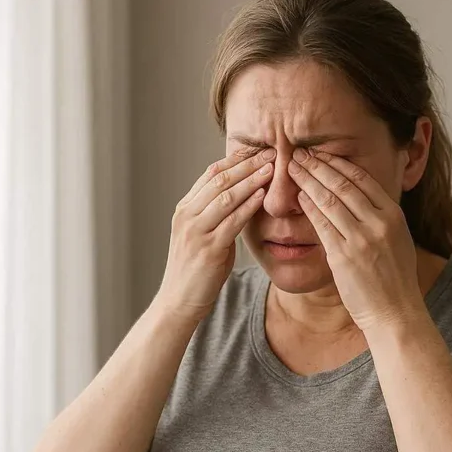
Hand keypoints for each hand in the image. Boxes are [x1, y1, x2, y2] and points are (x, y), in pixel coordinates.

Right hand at [154, 147, 275, 321]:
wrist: (179, 301)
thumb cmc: (197, 271)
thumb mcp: (204, 237)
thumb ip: (218, 217)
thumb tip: (242, 200)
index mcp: (185, 209)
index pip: (211, 174)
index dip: (236, 160)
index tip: (259, 150)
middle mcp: (187, 215)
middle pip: (220, 179)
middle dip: (247, 164)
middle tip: (271, 151)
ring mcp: (196, 231)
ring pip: (226, 196)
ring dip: (251, 180)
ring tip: (272, 167)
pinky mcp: (208, 249)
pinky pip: (231, 221)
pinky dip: (248, 205)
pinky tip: (263, 195)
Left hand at [287, 148, 426, 333]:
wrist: (395, 312)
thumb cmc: (395, 280)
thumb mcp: (398, 241)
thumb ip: (382, 219)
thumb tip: (364, 200)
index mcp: (393, 215)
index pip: (363, 178)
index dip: (338, 163)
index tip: (322, 153)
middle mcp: (379, 223)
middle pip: (342, 184)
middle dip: (317, 165)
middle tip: (299, 153)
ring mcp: (361, 239)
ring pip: (329, 199)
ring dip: (307, 180)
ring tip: (292, 167)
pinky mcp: (343, 256)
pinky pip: (321, 224)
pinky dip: (308, 207)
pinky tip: (298, 196)